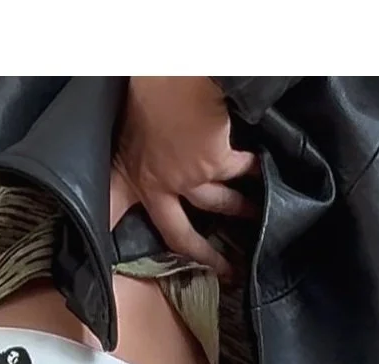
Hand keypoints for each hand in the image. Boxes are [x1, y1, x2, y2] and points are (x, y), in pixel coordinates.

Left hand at [114, 77, 258, 276]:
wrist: (181, 75)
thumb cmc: (152, 85)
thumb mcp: (130, 113)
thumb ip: (140, 132)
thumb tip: (151, 128)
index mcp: (130, 171)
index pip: (113, 208)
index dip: (113, 233)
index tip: (110, 264)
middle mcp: (158, 183)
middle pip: (179, 233)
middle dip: (204, 255)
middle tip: (224, 272)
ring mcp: (188, 178)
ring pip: (219, 202)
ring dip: (241, 209)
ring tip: (258, 217)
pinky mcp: (217, 164)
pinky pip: (240, 169)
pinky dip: (255, 169)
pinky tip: (268, 172)